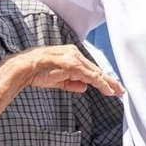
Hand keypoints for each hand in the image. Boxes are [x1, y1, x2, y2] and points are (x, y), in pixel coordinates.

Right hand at [8, 45, 124, 96]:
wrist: (25, 67)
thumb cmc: (37, 72)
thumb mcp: (57, 79)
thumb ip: (72, 83)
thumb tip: (85, 87)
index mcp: (70, 54)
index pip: (89, 67)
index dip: (100, 77)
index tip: (110, 86)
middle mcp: (74, 53)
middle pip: (95, 69)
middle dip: (109, 80)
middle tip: (120, 89)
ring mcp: (75, 58)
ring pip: (96, 72)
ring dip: (108, 83)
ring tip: (118, 91)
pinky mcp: (74, 65)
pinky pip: (91, 76)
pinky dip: (101, 84)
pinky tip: (108, 90)